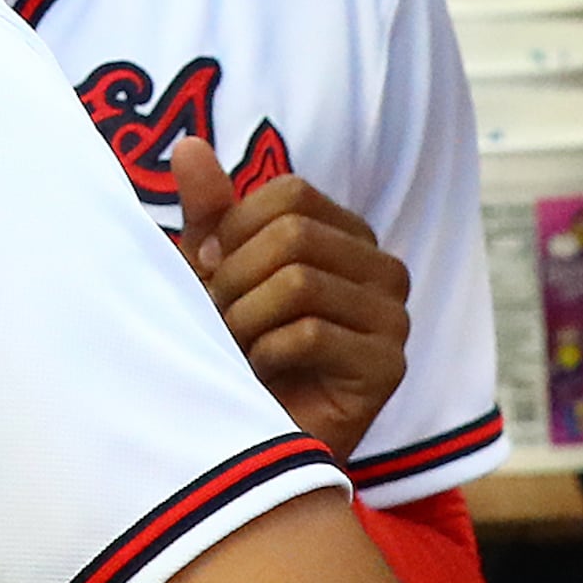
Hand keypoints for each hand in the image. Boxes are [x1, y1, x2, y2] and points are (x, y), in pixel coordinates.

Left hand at [171, 137, 409, 461]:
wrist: (249, 438)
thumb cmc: (232, 346)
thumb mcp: (212, 269)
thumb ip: (208, 211)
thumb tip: (187, 144)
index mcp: (347, 235)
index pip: (290, 194)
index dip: (232, 229)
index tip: (208, 270)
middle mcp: (383, 270)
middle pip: (294, 235)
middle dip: (234, 277)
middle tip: (218, 318)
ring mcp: (395, 318)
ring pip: (299, 283)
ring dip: (243, 318)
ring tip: (235, 347)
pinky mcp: (390, 367)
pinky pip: (310, 335)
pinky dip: (264, 353)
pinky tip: (259, 374)